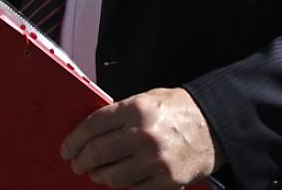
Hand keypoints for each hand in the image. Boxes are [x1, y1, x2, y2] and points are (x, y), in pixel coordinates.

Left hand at [62, 88, 221, 188]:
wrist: (215, 125)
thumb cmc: (177, 110)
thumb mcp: (146, 99)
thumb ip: (119, 114)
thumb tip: (88, 132)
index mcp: (135, 109)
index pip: (92, 126)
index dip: (74, 140)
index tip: (66, 149)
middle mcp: (143, 134)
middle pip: (97, 153)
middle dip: (81, 161)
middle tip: (76, 164)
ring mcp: (155, 160)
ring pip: (112, 176)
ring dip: (99, 176)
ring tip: (96, 173)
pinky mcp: (167, 181)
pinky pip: (133, 189)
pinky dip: (122, 186)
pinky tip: (119, 179)